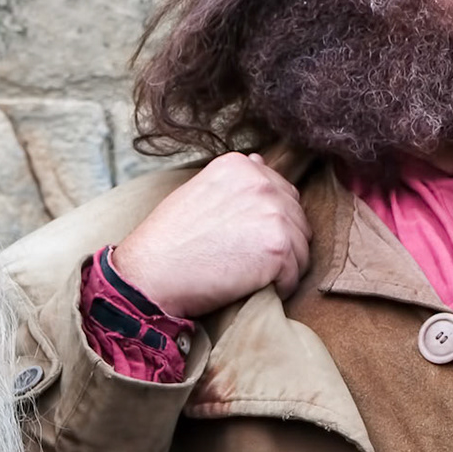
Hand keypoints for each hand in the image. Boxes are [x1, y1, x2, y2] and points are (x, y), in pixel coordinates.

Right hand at [110, 153, 311, 318]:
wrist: (150, 273)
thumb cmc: (169, 240)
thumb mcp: (199, 192)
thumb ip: (235, 181)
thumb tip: (261, 162)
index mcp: (241, 166)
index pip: (282, 193)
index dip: (268, 222)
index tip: (244, 240)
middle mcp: (260, 182)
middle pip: (297, 219)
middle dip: (280, 244)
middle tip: (246, 263)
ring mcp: (272, 213)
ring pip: (302, 248)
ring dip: (282, 268)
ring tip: (248, 276)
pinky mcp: (278, 246)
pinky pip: (295, 275)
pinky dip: (279, 289)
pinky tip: (250, 288)